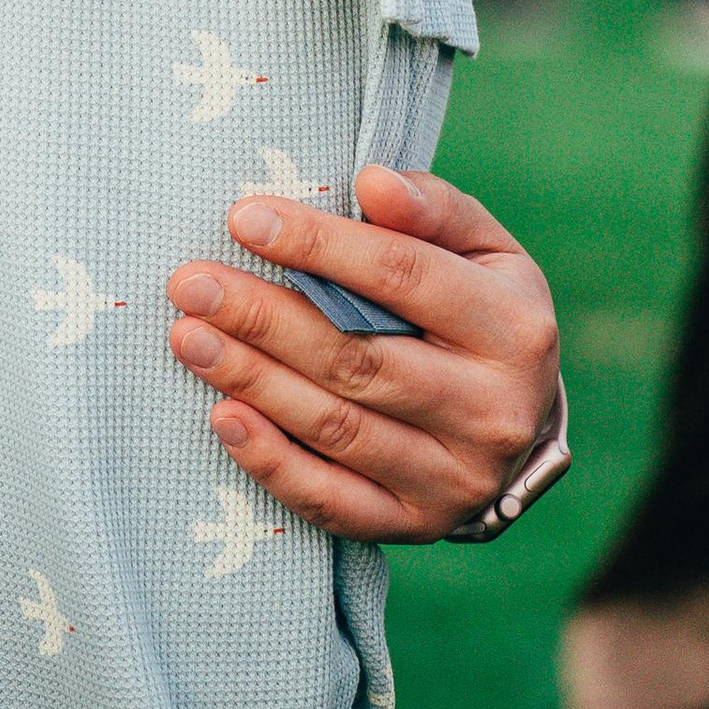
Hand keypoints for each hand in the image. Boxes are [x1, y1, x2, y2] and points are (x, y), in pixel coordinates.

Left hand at [167, 167, 561, 542]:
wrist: (519, 419)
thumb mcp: (482, 246)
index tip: (243, 218)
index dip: (318, 245)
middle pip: (358, 358)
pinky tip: (223, 417)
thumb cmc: (480, 306)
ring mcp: (455, 480)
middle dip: (264, 318)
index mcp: (512, 328)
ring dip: (253, 381)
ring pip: (338, 428)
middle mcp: (491, 412)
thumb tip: (372, 182)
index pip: (401, 276)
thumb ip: (431, 207)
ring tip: (189, 338)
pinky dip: (273, 463)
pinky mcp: (417, 526)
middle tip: (190, 285)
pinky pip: (334, 503)